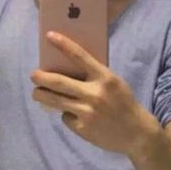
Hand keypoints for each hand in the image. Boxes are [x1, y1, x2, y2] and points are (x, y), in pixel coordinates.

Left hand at [30, 31, 158, 155]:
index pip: (80, 56)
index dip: (63, 44)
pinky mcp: (82, 128)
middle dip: (41, 77)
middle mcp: (95, 94)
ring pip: (55, 101)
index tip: (49, 35)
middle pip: (59, 82)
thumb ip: (95, 76)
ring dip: (41, 95)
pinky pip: (66, 117)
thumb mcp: (114, 83)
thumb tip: (67, 68)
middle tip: (33, 75)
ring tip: (37, 93)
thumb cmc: (123, 103)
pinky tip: (74, 116)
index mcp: (105, 78)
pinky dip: (67, 115)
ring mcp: (87, 112)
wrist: (137, 133)